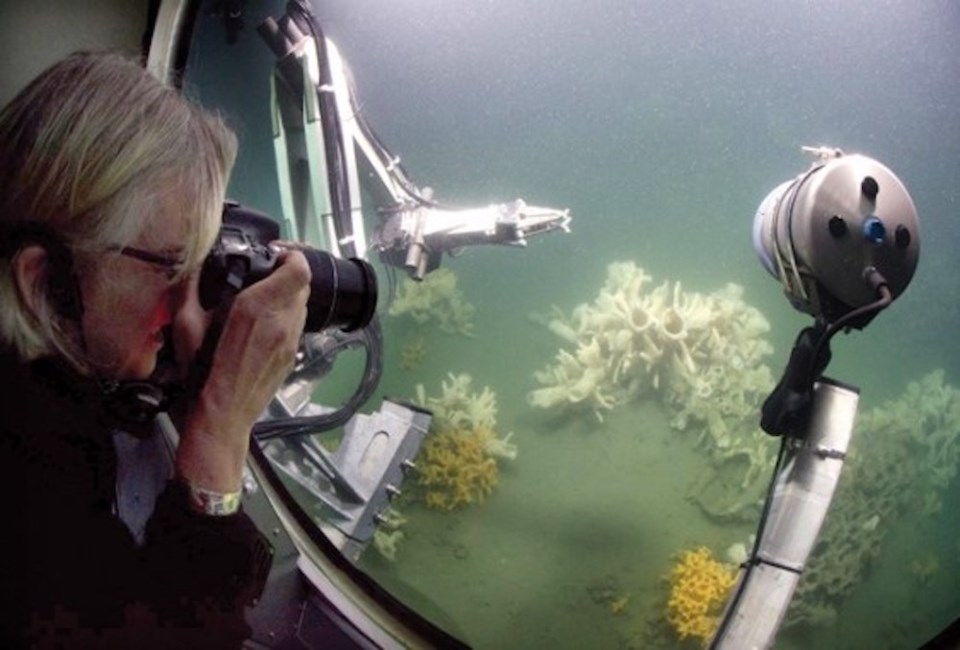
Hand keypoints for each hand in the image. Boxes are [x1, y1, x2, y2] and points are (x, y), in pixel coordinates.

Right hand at [173, 249, 310, 491]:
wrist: (223, 414)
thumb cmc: (202, 371)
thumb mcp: (186, 326)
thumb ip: (188, 289)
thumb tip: (187, 264)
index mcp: (258, 307)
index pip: (299, 269)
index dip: (292, 256)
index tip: (274, 255)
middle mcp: (282, 321)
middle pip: (303, 283)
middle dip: (287, 273)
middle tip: (266, 272)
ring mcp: (291, 340)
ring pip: (302, 304)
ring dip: (288, 295)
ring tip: (264, 297)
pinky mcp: (293, 355)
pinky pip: (297, 325)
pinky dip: (286, 316)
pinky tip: (264, 324)